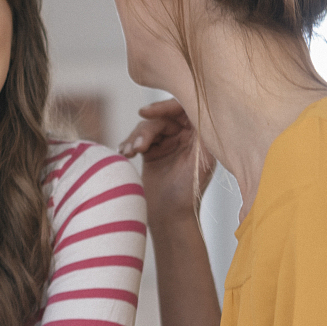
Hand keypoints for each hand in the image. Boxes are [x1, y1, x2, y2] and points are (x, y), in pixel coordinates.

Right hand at [120, 99, 211, 224]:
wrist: (168, 218)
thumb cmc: (187, 193)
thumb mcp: (199, 160)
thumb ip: (200, 133)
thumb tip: (196, 107)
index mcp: (201, 137)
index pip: (184, 109)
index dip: (164, 107)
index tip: (145, 112)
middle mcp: (186, 137)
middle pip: (162, 118)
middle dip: (146, 130)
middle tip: (138, 147)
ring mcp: (168, 144)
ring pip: (147, 127)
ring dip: (135, 138)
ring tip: (130, 153)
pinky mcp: (152, 152)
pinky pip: (138, 138)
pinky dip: (129, 143)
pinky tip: (125, 153)